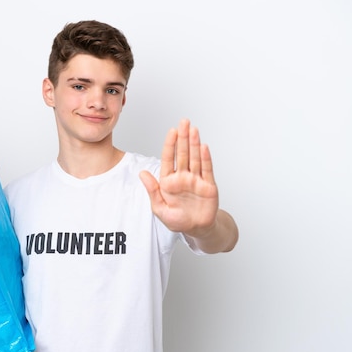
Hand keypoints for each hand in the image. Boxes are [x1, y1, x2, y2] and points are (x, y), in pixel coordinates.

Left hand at [139, 119, 218, 237]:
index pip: (168, 159)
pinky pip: (207, 170)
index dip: (170, 145)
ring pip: (195, 158)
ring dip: (194, 144)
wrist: (196, 230)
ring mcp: (196, 180)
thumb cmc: (177, 220)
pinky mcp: (208, 186)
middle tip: (184, 122)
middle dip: (183, 138)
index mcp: (169, 181)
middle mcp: (183, 177)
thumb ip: (152, 190)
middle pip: (182, 154)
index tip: (171, 131)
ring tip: (194, 130)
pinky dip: (205, 158)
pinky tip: (203, 147)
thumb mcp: (159, 208)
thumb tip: (142, 174)